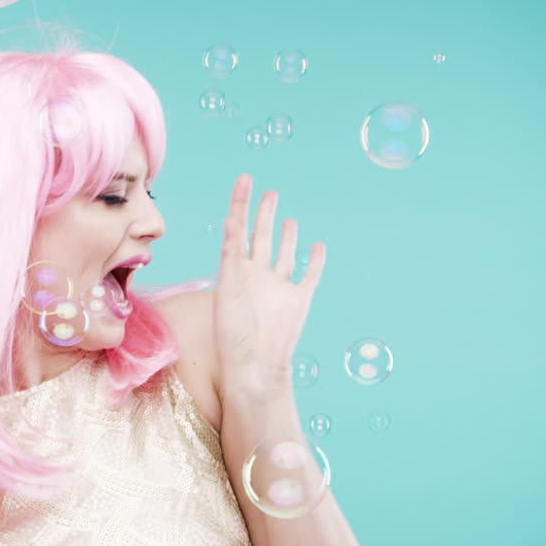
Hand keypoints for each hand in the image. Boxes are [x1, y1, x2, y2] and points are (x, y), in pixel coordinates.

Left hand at [214, 174, 325, 396]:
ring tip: (287, 219)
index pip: (237, 227)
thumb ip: (230, 256)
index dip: (240, 202)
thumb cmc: (233, 335)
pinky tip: (318, 247)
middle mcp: (257, 275)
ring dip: (286, 236)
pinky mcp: (299, 299)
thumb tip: (230, 221)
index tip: (244, 178)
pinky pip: (310, 275)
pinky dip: (316, 261)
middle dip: (263, 213)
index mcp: (235, 270)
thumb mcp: (226, 290)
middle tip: (268, 192)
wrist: (255, 366)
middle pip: (261, 236)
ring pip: (284, 254)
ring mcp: (279, 287)